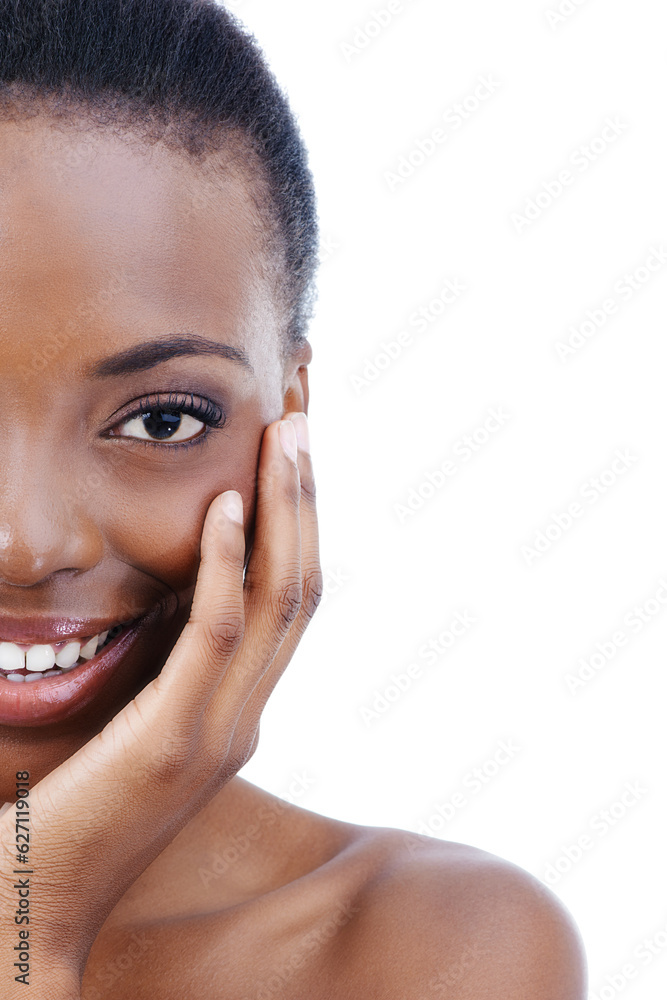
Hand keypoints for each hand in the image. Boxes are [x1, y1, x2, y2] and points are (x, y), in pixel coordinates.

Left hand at [0, 412, 321, 995]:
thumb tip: (167, 588)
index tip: (294, 453)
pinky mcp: (175, 740)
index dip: (302, 522)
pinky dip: (225, 563)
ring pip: (278, 601)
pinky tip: (225, 504)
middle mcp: (247, 714)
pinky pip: (215, 633)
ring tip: (286, 438)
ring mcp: (221, 729)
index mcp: (239, 708)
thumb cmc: (72, 803)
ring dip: (286, 512)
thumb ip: (167, 664)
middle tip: (302, 420)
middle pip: (302, 586)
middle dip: (306, 499)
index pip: (291, 599)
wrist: (39, 899)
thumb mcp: (136, 717)